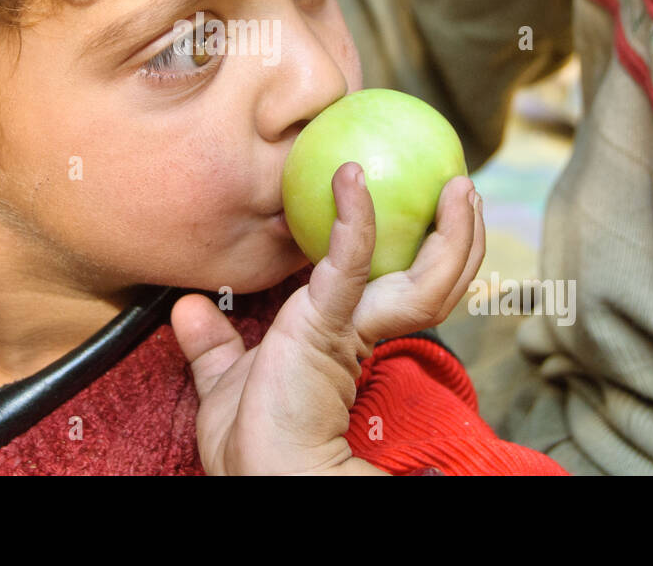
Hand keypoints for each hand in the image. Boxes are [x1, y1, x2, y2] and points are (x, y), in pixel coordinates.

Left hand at [172, 163, 484, 474]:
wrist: (257, 474)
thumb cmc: (245, 439)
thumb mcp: (226, 379)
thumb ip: (214, 343)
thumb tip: (189, 308)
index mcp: (348, 341)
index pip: (403, 291)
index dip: (427, 255)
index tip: (434, 213)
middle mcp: (364, 333)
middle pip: (433, 283)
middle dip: (459, 239)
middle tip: (463, 191)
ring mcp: (353, 330)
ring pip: (426, 279)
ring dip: (449, 229)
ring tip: (459, 186)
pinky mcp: (326, 324)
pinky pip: (346, 259)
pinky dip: (352, 216)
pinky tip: (351, 178)